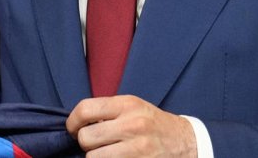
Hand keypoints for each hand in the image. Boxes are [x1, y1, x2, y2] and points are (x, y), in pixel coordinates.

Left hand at [67, 95, 195, 156]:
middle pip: (86, 138)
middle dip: (85, 143)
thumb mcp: (133, 107)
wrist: (185, 142)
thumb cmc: (153, 124)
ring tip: (106, 153)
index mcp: (127, 105)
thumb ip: (107, 111)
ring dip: (95, 157)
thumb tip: (77, 122)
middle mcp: (132, 125)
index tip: (73, 129)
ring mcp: (138, 149)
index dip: (72, 122)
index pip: (85, 110)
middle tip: (94, 143)